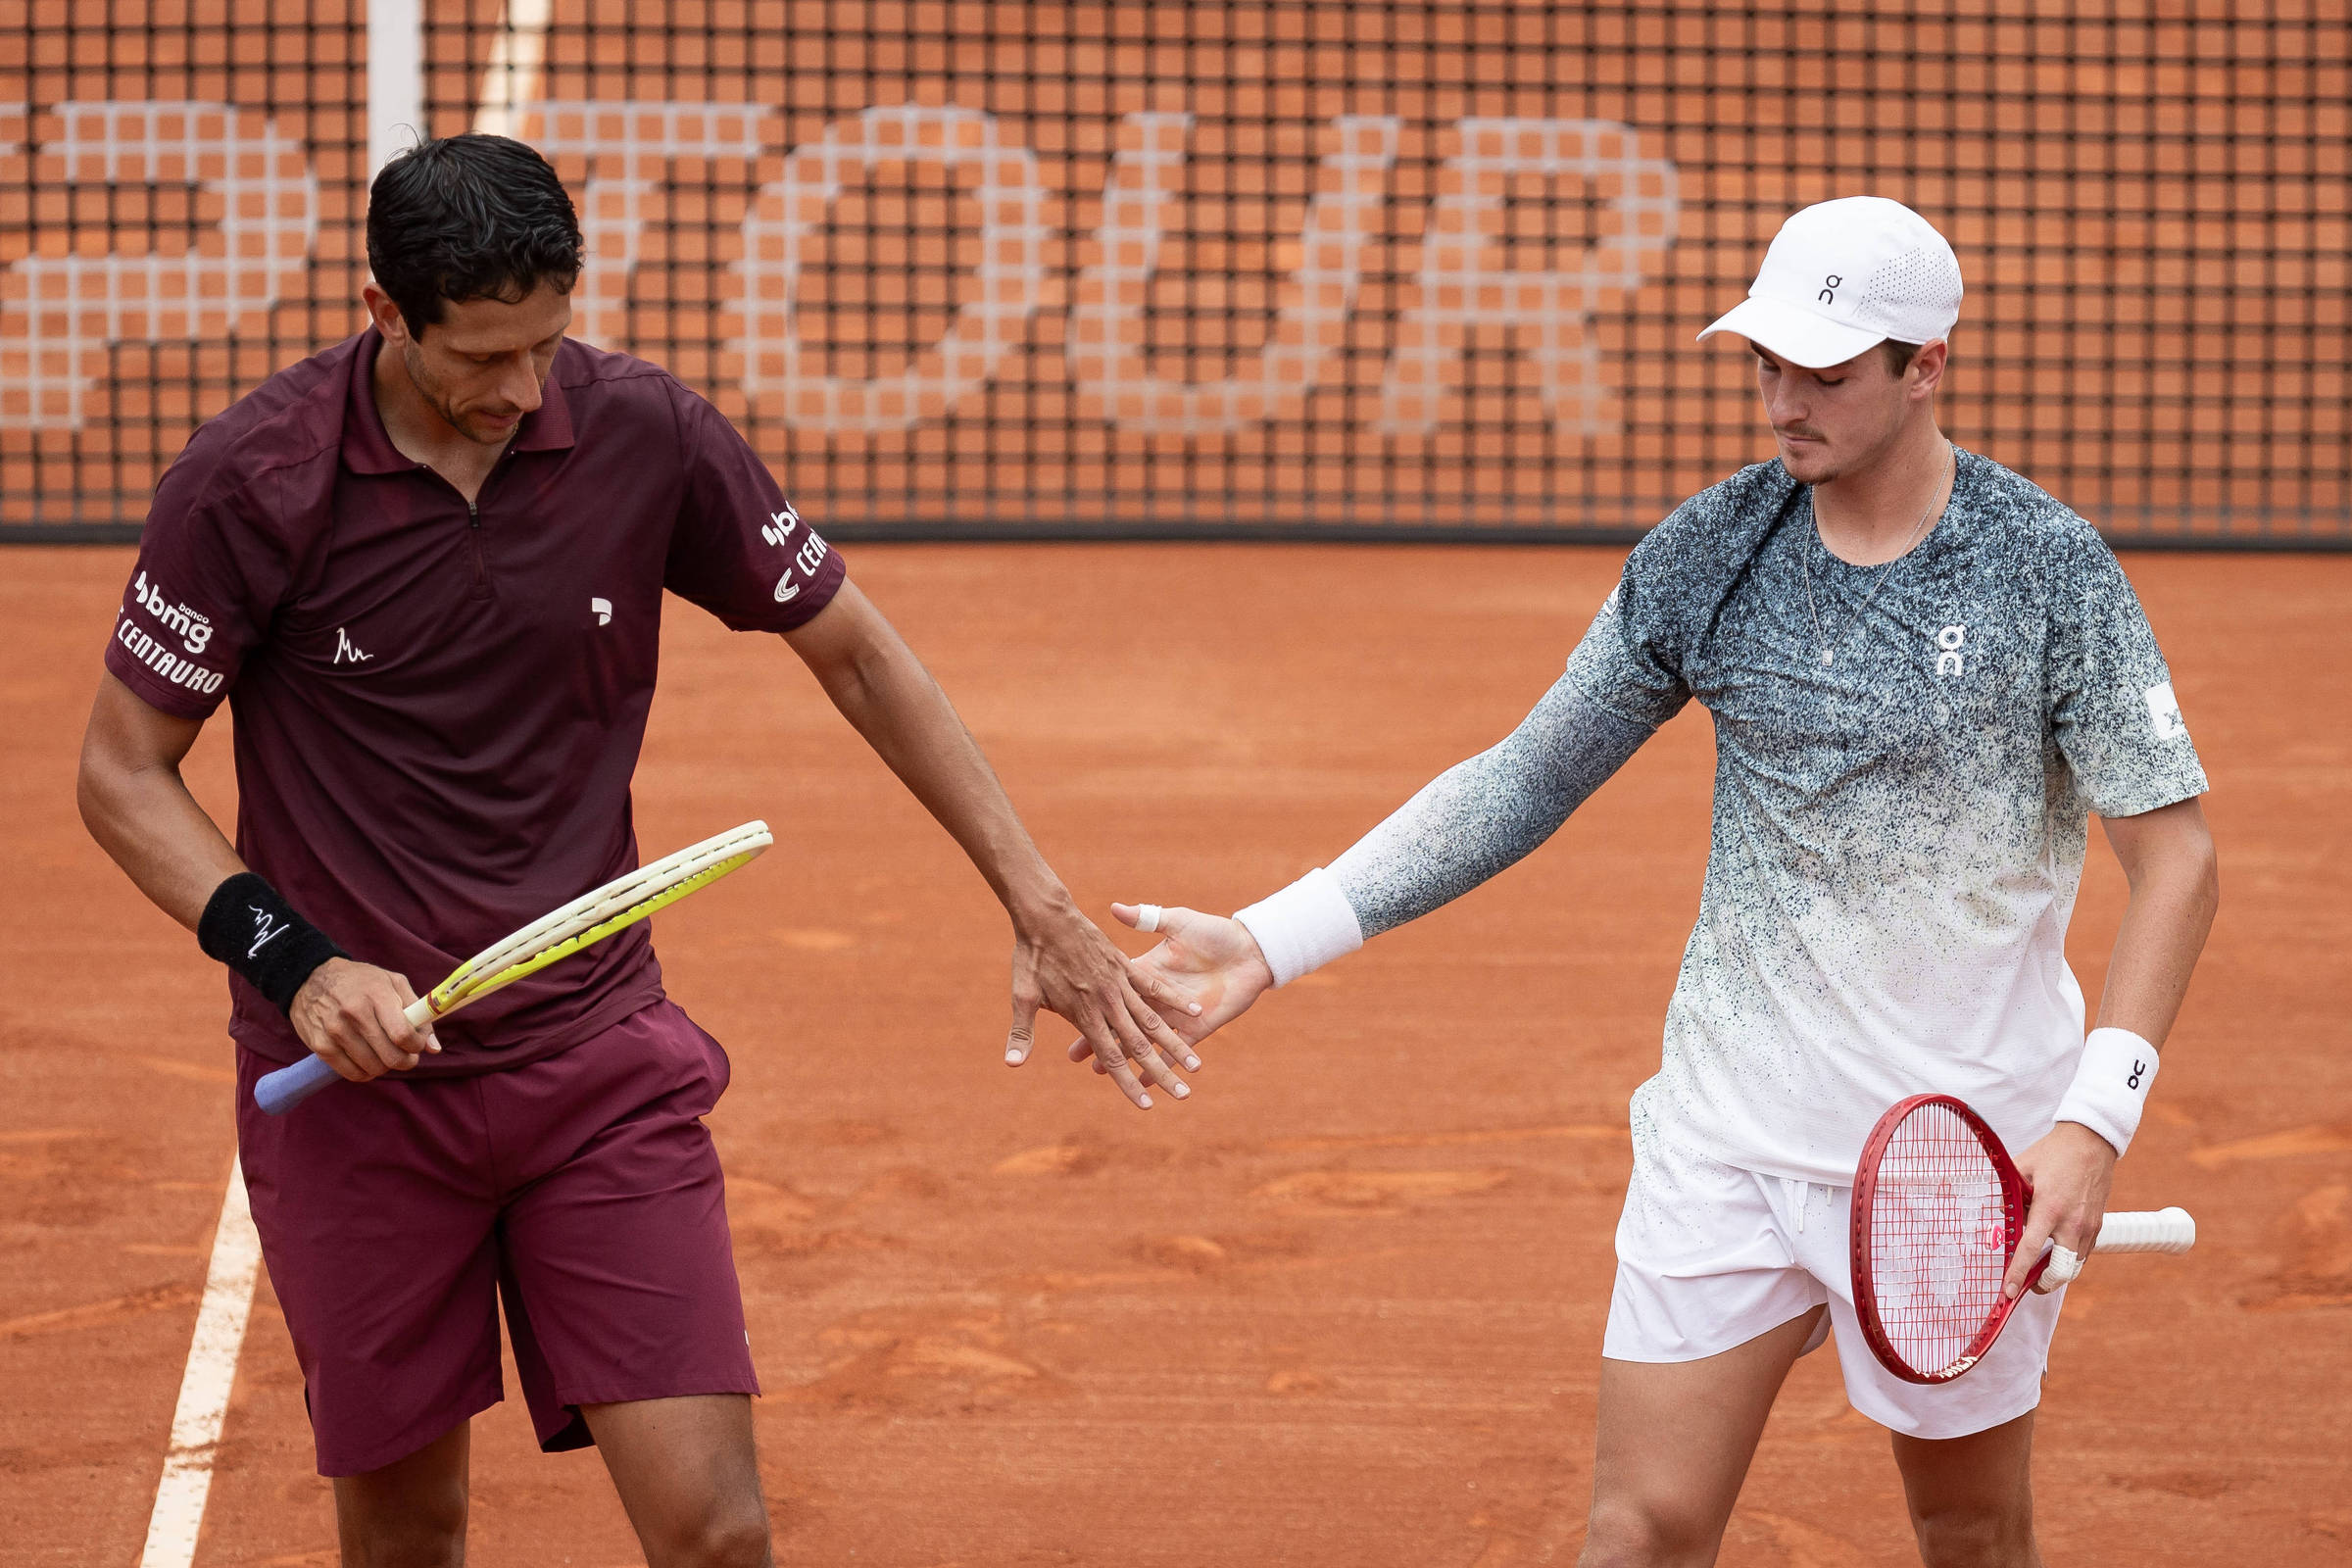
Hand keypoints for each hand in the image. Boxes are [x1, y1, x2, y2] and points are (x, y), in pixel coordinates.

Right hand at [288, 958, 437, 1082]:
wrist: (311, 978)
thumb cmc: (360, 981)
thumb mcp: (393, 983)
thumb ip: (418, 1013)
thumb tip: (434, 1048)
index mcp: (376, 995)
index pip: (403, 1035)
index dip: (416, 1046)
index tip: (417, 1045)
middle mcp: (353, 1014)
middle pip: (390, 1057)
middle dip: (406, 1061)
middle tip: (406, 1055)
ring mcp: (335, 1031)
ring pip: (373, 1068)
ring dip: (385, 1066)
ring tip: (385, 1054)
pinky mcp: (320, 1046)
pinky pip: (352, 1074)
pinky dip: (366, 1073)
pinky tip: (368, 1060)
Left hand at [1003, 896, 1202, 1109]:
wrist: (1046, 914)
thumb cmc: (1031, 956)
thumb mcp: (1021, 996)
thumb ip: (1021, 1033)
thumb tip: (1011, 1065)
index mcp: (1085, 1014)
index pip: (1111, 1057)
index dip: (1129, 1084)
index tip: (1147, 1106)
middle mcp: (1108, 1002)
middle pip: (1141, 1045)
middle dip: (1164, 1072)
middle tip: (1184, 1096)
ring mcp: (1120, 983)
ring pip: (1154, 1020)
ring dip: (1176, 1043)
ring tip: (1196, 1065)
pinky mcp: (1126, 964)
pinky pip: (1155, 985)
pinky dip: (1173, 1000)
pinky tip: (1193, 1011)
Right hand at [1064, 903, 1275, 1076]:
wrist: (1249, 950)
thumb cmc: (1213, 932)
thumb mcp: (1177, 921)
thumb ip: (1147, 918)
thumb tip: (1114, 907)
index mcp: (1146, 974)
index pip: (1112, 993)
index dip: (1091, 1004)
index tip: (1065, 1014)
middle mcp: (1156, 1000)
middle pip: (1121, 1023)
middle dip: (1098, 1039)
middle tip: (1073, 1057)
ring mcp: (1174, 1018)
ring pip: (1143, 1043)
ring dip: (1124, 1059)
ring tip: (1100, 1074)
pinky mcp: (1195, 1029)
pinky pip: (1173, 1053)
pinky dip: (1159, 1068)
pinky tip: (1141, 1084)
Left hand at [2004, 1121, 2117, 1298]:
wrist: (2091, 1142)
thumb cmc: (2053, 1154)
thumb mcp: (2022, 1168)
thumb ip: (2009, 1194)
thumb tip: (2000, 1214)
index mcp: (2049, 1209)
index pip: (2029, 1250)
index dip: (2017, 1274)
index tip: (2007, 1291)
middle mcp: (2072, 1223)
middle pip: (2060, 1271)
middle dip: (2043, 1285)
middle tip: (2027, 1285)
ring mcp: (2088, 1227)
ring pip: (2074, 1267)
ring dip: (2057, 1273)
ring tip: (2039, 1271)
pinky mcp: (2098, 1226)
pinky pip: (2083, 1254)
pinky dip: (2069, 1260)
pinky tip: (2056, 1253)